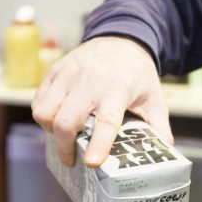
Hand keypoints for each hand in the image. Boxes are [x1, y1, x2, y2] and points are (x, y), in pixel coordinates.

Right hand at [31, 36, 172, 167]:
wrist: (120, 39)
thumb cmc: (137, 75)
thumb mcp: (154, 98)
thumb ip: (158, 126)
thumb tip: (163, 152)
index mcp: (118, 89)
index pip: (106, 121)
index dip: (97, 144)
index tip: (91, 163)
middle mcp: (90, 81)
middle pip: (66, 121)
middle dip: (64, 146)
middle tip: (71, 159)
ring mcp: (69, 74)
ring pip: (45, 112)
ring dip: (50, 131)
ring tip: (63, 135)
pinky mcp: (55, 71)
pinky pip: (38, 101)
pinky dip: (44, 116)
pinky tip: (57, 119)